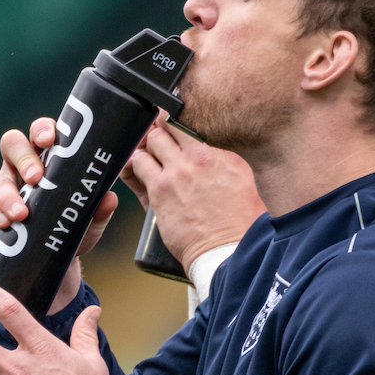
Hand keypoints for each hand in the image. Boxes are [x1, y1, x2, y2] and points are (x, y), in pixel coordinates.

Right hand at [0, 117, 118, 313]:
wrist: (48, 260)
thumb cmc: (68, 228)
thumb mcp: (88, 223)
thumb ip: (98, 210)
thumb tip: (109, 198)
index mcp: (47, 159)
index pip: (41, 133)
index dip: (43, 130)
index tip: (50, 140)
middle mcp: (21, 167)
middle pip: (12, 144)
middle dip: (23, 157)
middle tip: (36, 178)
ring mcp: (2, 186)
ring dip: (8, 194)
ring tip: (21, 215)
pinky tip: (5, 223)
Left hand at [121, 122, 264, 270]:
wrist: (227, 249)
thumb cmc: (237, 224)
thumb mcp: (240, 181)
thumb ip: (220, 161)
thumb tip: (205, 153)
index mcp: (220, 155)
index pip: (188, 126)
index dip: (174, 124)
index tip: (169, 126)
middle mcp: (198, 158)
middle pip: (166, 127)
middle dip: (157, 131)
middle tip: (154, 141)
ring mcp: (177, 172)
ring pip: (151, 141)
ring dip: (146, 147)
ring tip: (146, 157)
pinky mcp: (159, 190)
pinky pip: (138, 164)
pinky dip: (134, 163)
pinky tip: (135, 168)